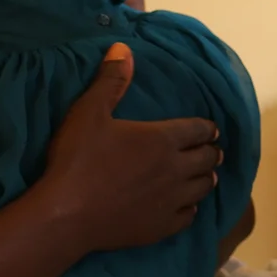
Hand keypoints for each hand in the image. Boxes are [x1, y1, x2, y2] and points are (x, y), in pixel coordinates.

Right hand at [33, 44, 224, 254]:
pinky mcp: (162, 227)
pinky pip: (189, 216)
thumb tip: (124, 48)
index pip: (199, 129)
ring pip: (203, 187)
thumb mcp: (89, 112)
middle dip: (210, 152)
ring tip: (205, 176)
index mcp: (163, 139)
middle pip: (207, 158)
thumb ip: (111, 81)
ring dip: (205, 178)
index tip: (210, 129)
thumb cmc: (78, 160)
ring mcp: (171, 200)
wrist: (65, 215)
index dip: (207, 128)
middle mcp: (176, 168)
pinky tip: (186, 207)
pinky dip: (191, 208)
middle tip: (210, 151)